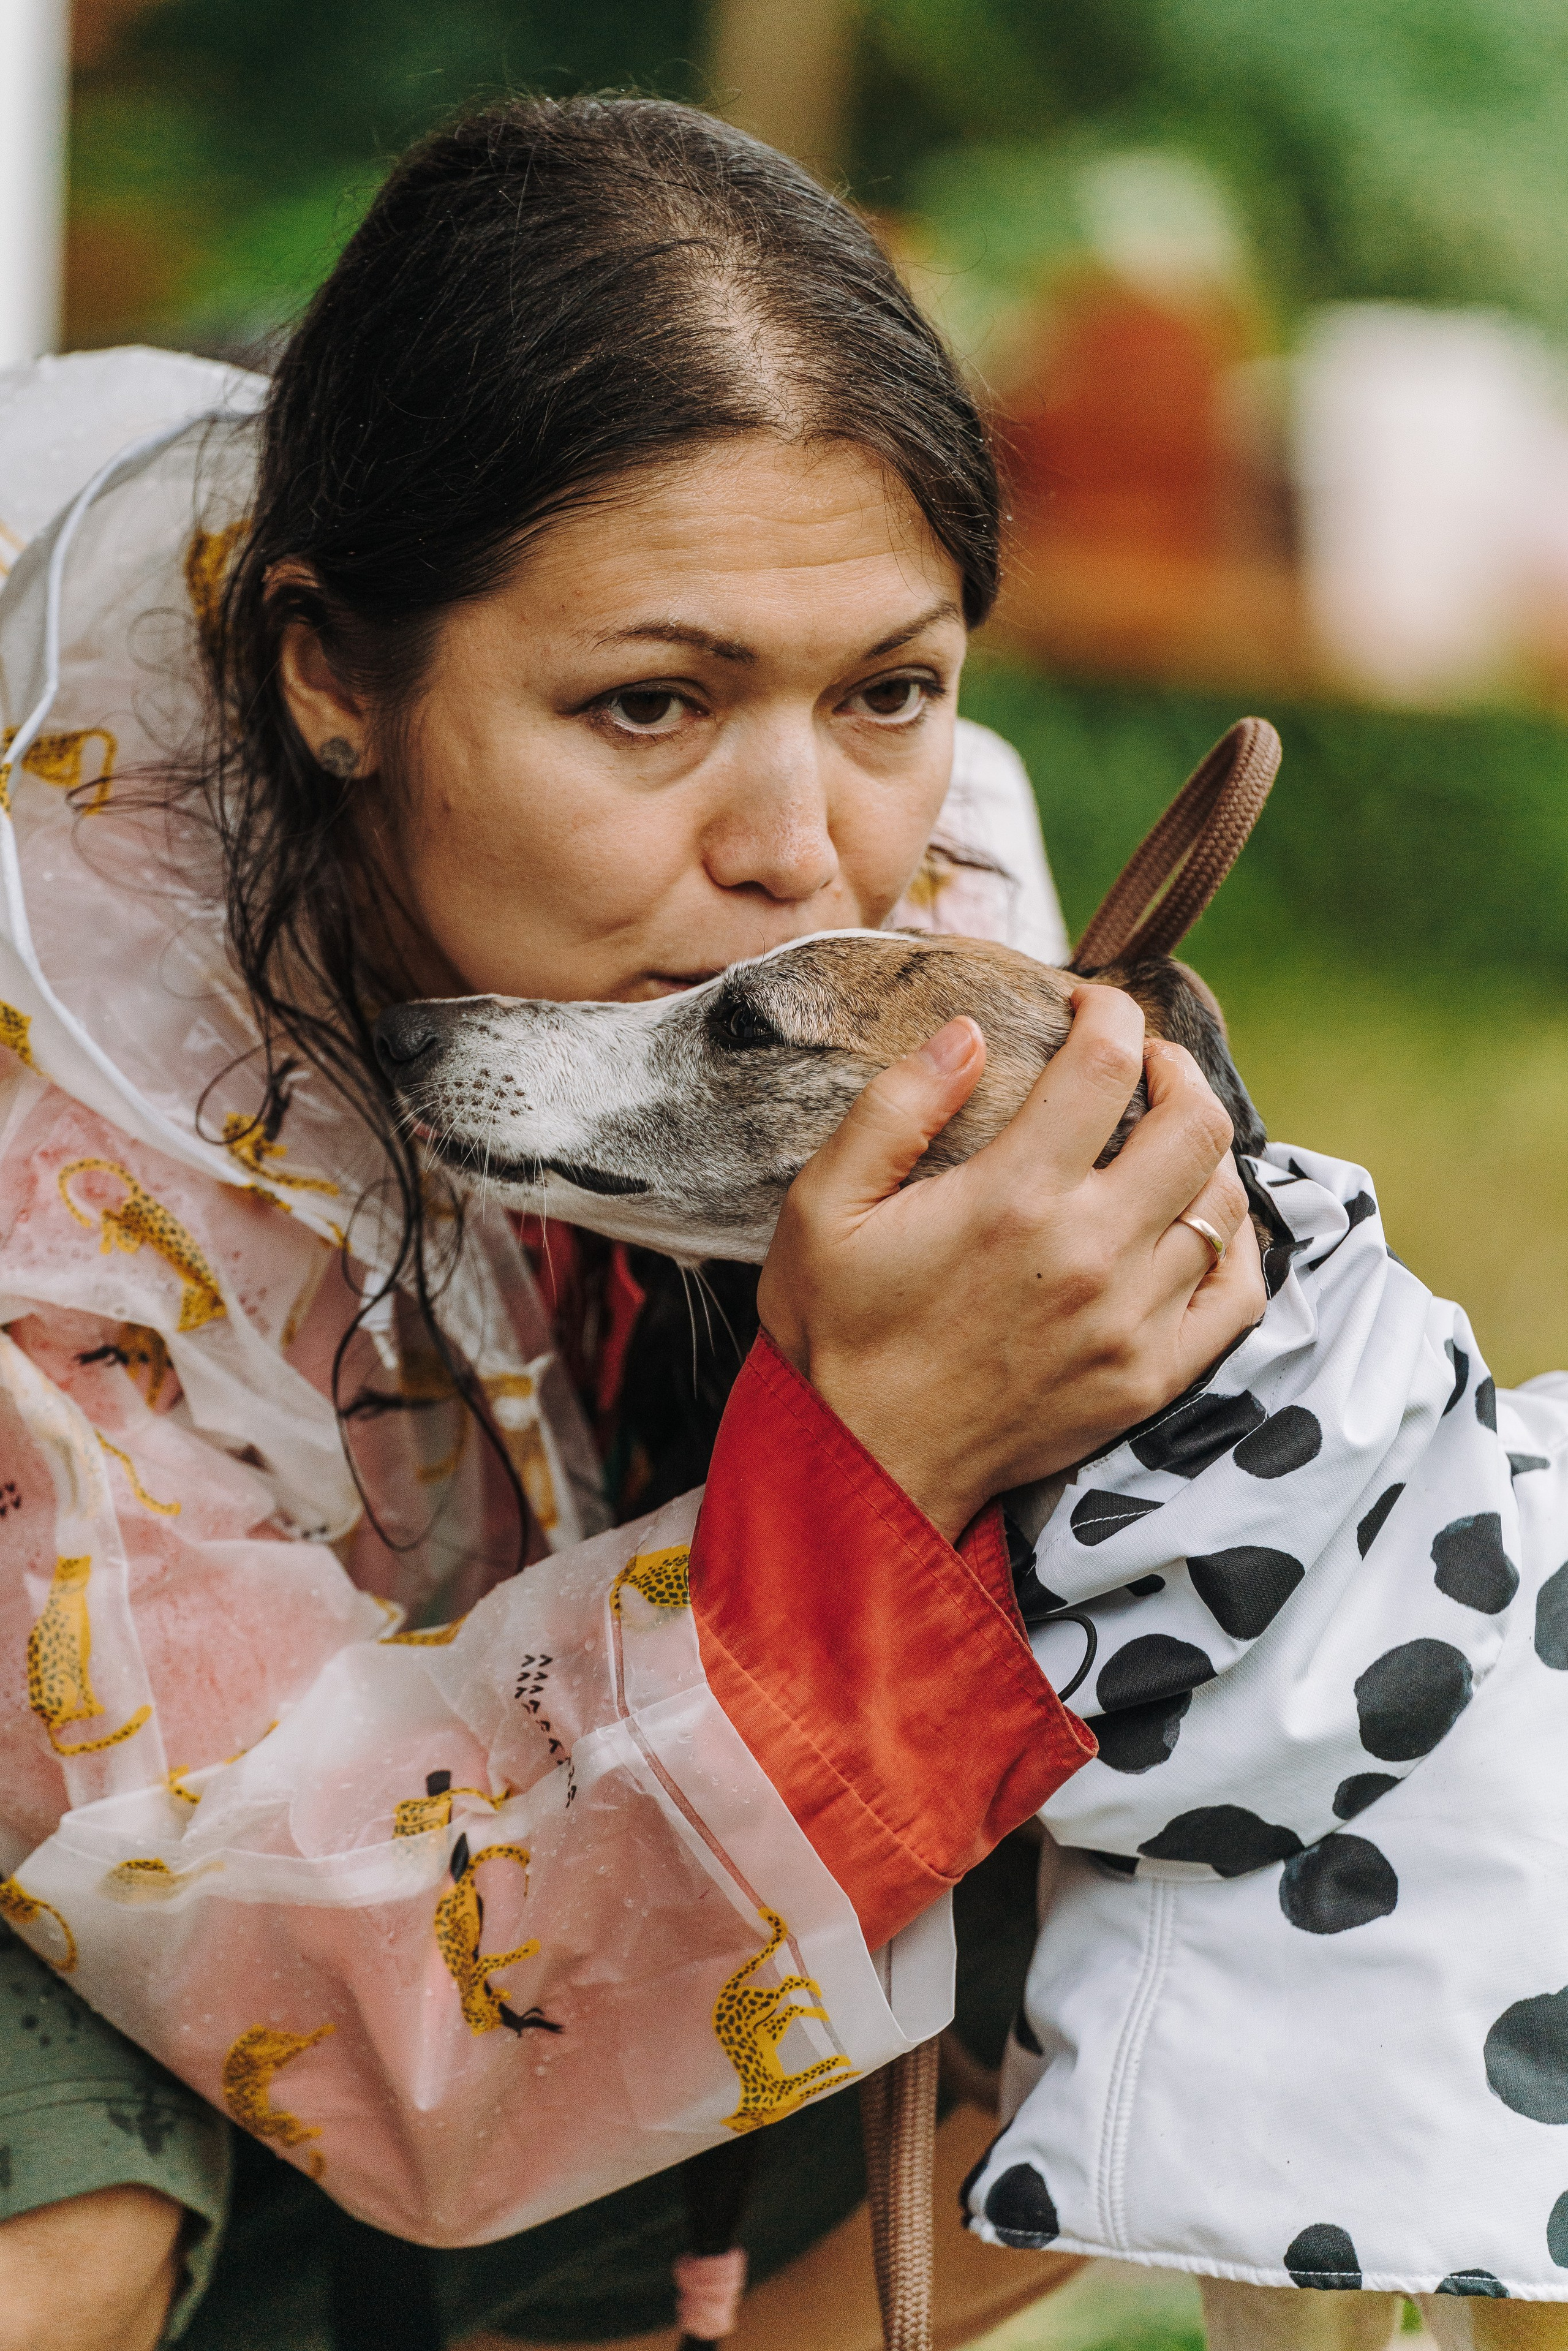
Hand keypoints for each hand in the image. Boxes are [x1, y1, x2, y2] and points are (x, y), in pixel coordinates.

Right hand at [757, 983, 1264, 1542]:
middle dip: (1177, 1068)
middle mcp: (1089, 1254)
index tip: (1091, 1004)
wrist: (865, 1469)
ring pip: (1222, 1201)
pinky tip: (1201, 1219)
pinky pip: (1238, 1293)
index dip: (1110, 1012)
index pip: (1106, 1064)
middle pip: (1195, 1123)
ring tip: (1164, 1134)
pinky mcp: (1150, 1378)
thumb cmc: (837, 1336)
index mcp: (1012, 1198)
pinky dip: (1235, 1242)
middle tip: (1143, 1062)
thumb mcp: (821, 1207)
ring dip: (1203, 1149)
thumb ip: (893, 1109)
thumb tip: (969, 1033)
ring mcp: (1131, 1322)